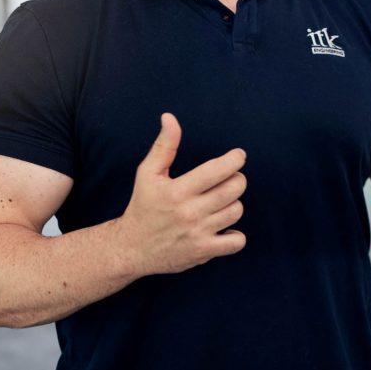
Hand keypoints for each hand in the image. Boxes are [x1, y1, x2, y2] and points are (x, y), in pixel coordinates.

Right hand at [116, 113, 246, 274]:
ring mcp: (198, 233)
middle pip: (234, 188)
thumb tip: (169, 117)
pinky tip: (223, 227)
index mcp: (177, 190)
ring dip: (233, 204)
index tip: (238, 155)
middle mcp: (190, 212)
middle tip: (229, 179)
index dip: (234, 160)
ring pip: (236, 211)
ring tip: (220, 202)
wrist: (132, 248)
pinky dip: (236, 235)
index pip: (217, 170)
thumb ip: (164, 145)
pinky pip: (237, 241)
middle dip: (237, 179)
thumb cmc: (143, 205)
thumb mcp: (147, 173)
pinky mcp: (203, 252)